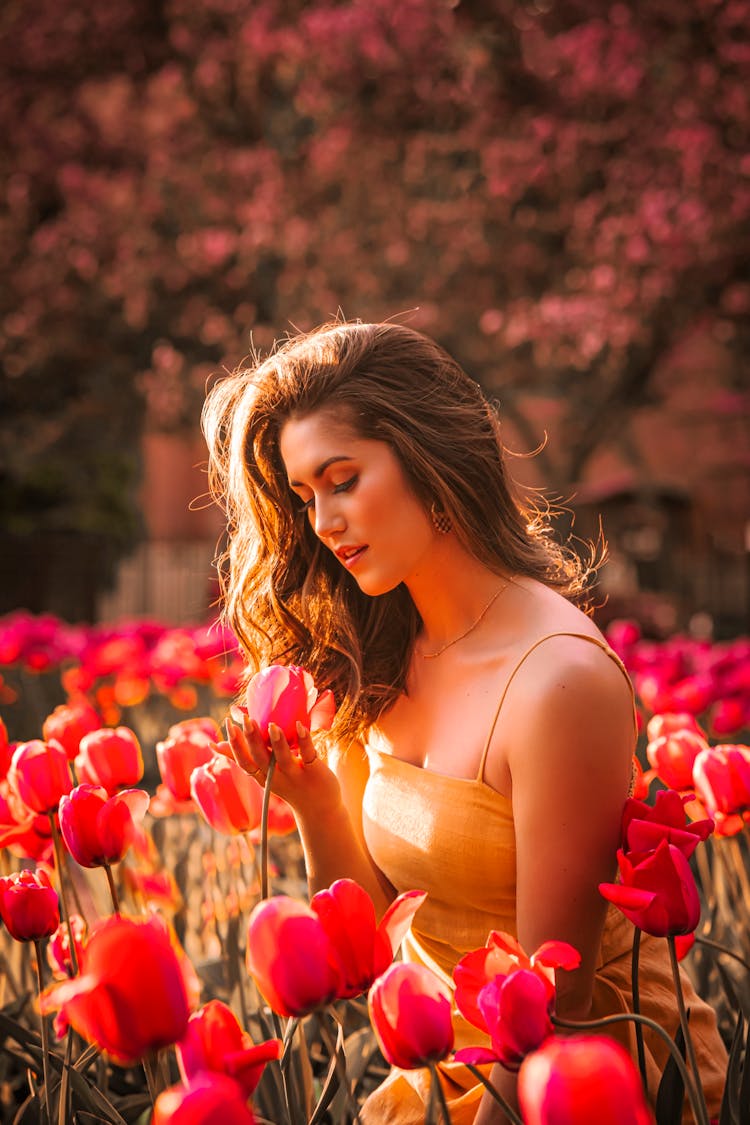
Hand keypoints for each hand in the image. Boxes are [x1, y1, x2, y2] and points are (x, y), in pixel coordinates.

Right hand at [225, 714, 341, 817]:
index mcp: (261, 775)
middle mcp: (275, 776)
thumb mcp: (261, 774)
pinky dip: (304, 740)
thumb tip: (213, 744)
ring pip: (283, 759)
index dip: (234, 745)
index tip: (228, 724)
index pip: (244, 761)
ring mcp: (295, 775)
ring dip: (277, 742)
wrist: (317, 810)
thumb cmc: (286, 784)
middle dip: (252, 740)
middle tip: (246, 719)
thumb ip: (242, 757)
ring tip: (272, 725)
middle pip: (260, 759)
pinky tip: (301, 726)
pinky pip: (308, 754)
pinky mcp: (313, 771)